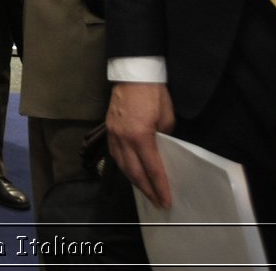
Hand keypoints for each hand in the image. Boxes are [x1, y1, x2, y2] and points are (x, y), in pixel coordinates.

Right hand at [106, 82, 175, 208]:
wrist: (133, 73)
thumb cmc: (154, 93)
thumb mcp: (167, 117)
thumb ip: (164, 137)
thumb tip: (162, 149)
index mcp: (140, 136)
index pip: (152, 168)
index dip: (160, 186)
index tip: (166, 201)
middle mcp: (123, 139)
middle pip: (134, 172)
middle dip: (147, 189)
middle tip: (157, 202)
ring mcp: (113, 134)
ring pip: (122, 165)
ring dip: (134, 181)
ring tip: (146, 192)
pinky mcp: (108, 129)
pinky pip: (115, 154)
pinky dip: (124, 167)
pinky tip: (131, 172)